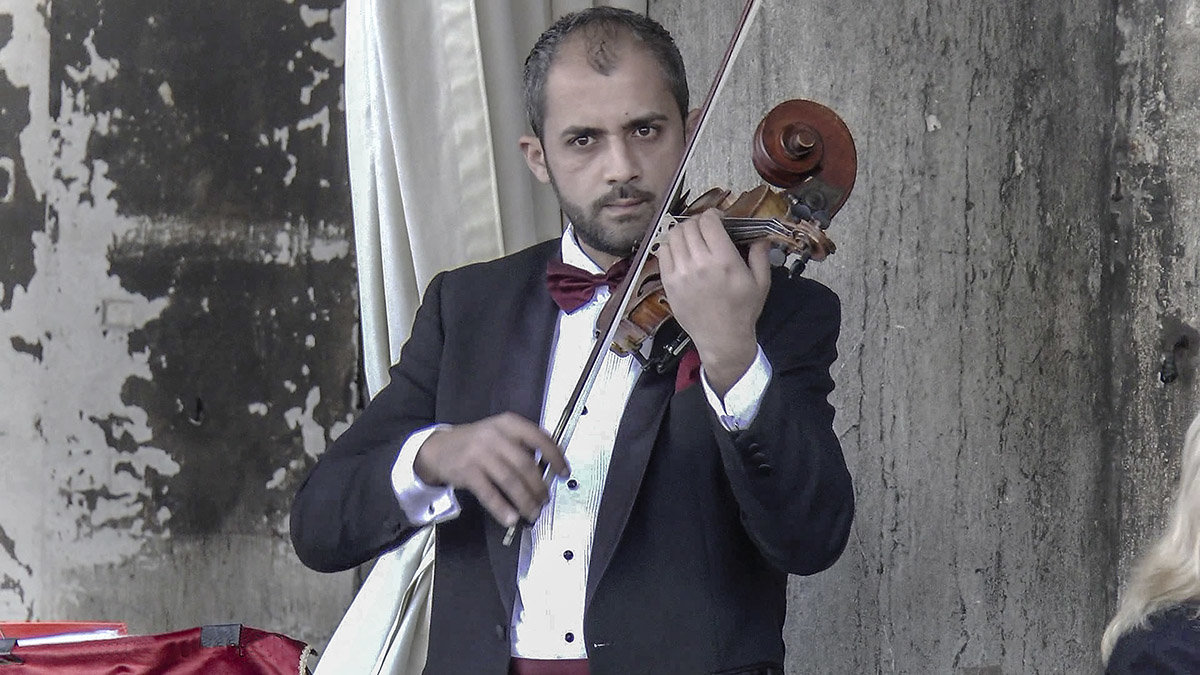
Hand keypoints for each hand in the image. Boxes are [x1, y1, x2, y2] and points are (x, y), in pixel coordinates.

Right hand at [413, 412, 568, 527]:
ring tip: (532, 512)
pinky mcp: (467, 472)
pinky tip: (511, 517)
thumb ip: (522, 447)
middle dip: (539, 487)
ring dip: (525, 500)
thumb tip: (548, 472)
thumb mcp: (500, 435)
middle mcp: (495, 436)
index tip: (564, 472)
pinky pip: (489, 493)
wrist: (440, 448)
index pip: (539, 438)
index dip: (555, 457)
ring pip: (510, 481)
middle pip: (525, 464)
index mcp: (509, 424)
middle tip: (545, 500)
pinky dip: (502, 508)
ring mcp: (480, 453)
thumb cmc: (477, 443)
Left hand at [656, 208, 771, 394]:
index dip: (713, 214)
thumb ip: (760, 255)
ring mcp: (680, 273)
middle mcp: (699, 263)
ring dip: (683, 231)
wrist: (722, 339)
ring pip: (673, 236)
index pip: (709, 222)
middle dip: (699, 221)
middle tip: (706, 228)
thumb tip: (760, 235)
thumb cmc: (743, 310)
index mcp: (724, 260)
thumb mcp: (761, 282)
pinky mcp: (668, 283)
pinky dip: (670, 245)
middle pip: (690, 226)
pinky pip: (663, 252)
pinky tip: (680, 250)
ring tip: (692, 237)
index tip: (718, 219)